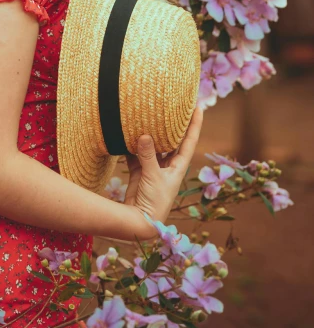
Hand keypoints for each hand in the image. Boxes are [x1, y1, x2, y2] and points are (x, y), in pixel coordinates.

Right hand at [123, 106, 203, 233]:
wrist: (141, 222)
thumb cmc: (155, 201)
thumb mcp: (153, 176)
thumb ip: (148, 155)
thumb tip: (144, 134)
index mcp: (179, 167)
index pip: (189, 141)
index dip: (195, 124)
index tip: (198, 107)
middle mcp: (168, 166)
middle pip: (172, 141)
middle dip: (173, 125)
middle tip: (172, 106)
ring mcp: (154, 169)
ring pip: (154, 146)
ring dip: (151, 134)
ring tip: (148, 116)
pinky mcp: (140, 172)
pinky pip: (137, 154)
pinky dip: (133, 146)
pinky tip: (128, 134)